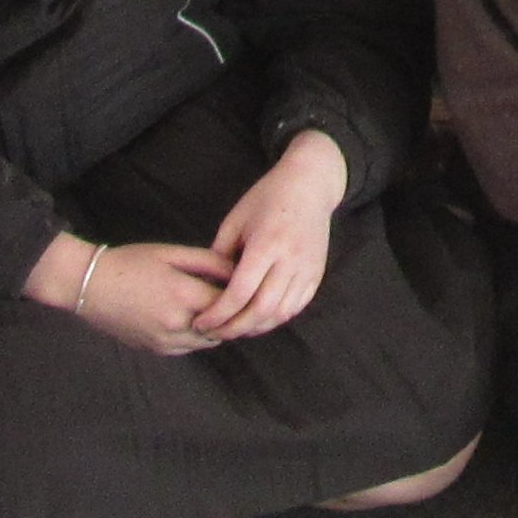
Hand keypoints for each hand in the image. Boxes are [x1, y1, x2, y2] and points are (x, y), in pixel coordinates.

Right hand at [31, 233, 243, 355]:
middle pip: (222, 326)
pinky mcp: (157, 350)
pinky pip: (189, 347)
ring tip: (214, 306)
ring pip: (208, 341)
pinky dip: (198, 335)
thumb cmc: (131, 263)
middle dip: (231, 312)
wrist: (90, 285)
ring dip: (216, 326)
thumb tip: (238, 269)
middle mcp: (178, 324)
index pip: (229, 301)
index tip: (246, 282)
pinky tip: (193, 317)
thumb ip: (208, 261)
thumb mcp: (172, 253)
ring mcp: (166, 342)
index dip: (241, 292)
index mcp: (183, 295)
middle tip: (235, 296)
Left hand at [193, 130, 346, 346]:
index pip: (239, 292)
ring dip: (255, 328)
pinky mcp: (317, 274)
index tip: (200, 322)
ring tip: (233, 329)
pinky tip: (258, 319)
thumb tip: (205, 286)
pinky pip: (296, 307)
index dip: (217, 313)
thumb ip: (220, 253)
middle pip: (261, 310)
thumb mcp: (236, 219)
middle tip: (213, 334)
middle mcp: (290, 260)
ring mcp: (307, 269)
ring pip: (280, 314)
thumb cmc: (267, 197)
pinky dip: (275, 319)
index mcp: (266, 244)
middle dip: (234, 328)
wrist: (310, 184)